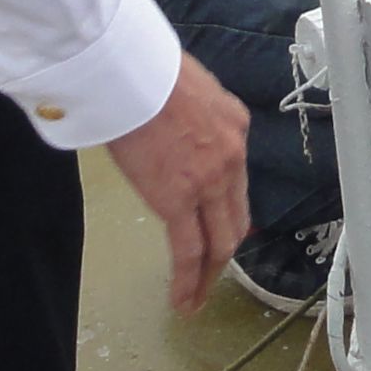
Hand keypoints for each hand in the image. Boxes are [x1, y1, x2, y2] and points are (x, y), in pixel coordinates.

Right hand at [105, 55, 249, 315]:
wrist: (132, 69)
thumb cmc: (147, 68)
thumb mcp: (189, 87)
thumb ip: (194, 117)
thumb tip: (179, 133)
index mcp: (235, 126)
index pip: (238, 184)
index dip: (230, 214)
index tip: (223, 232)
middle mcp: (232, 157)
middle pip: (235, 219)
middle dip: (224, 251)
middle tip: (211, 274)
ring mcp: (209, 182)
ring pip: (218, 242)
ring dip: (209, 275)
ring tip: (196, 299)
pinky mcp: (178, 200)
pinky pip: (188, 251)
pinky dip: (188, 281)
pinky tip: (183, 301)